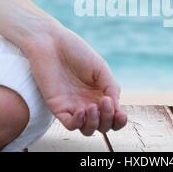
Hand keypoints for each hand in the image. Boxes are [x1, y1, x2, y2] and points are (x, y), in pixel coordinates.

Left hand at [21, 19, 126, 135]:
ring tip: (93, 107)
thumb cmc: (76, 51)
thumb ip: (111, 88)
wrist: (51, 43)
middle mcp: (88, 102)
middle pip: (102, 125)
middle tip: (105, 102)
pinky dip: (78, 122)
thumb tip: (117, 108)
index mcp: (100, 93)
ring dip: (94, 123)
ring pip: (87, 129)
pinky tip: (82, 110)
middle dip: (108, 119)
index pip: (113, 116)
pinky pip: (70, 124)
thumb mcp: (100, 68)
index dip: (119, 120)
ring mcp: (73, 106)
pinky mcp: (58, 107)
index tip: (121, 114)